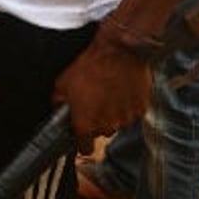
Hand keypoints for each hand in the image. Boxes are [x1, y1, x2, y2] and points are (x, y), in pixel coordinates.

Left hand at [52, 28, 154, 153]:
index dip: (82, 140)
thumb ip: (58, 102)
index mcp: (85, 124)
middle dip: (99, 120)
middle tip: (97, 100)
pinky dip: (129, 104)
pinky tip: (123, 89)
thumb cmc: (91, 65)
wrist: (119, 50)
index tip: (82, 132)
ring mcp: (125, 118)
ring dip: (115, 112)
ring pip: (119, 122)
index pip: (84, 148)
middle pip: (102, 132)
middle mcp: (107, 126)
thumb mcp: (63, 82)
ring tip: (111, 91)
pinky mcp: (140, 109)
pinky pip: (133, 112)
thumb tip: (58, 107)